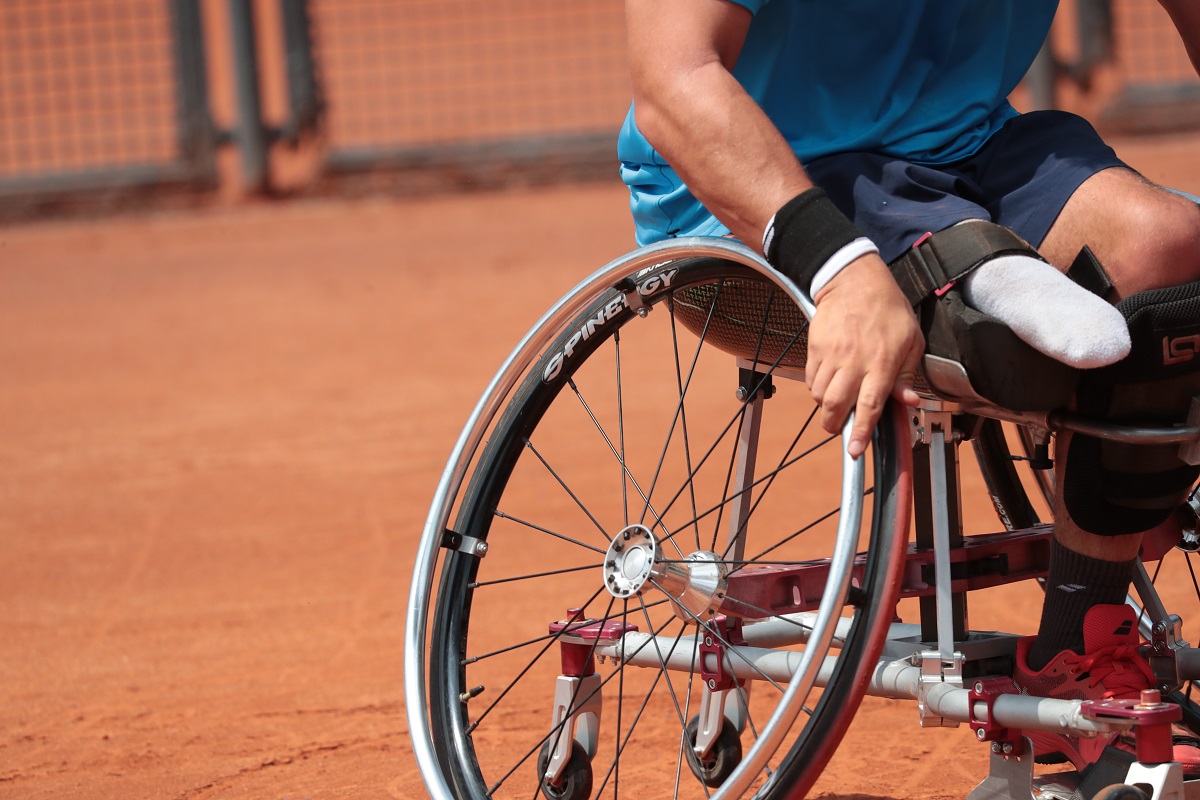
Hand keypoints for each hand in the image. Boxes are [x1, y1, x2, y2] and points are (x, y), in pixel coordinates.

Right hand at [805, 254, 923, 457]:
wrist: (854, 281)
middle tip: (840, 428)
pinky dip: (817, 388)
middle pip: (837, 406)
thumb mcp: (910, 340)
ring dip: (826, 406)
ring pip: (820, 395)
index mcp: (882, 363)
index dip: (862, 432)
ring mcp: (831, 355)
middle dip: (835, 425)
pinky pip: (810, 379)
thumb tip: (908, 402)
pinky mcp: (815, 348)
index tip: (855, 450)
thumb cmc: (887, 310)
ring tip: (837, 401)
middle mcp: (854, 361)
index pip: (870, 406)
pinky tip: (828, 382)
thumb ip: (906, 375)